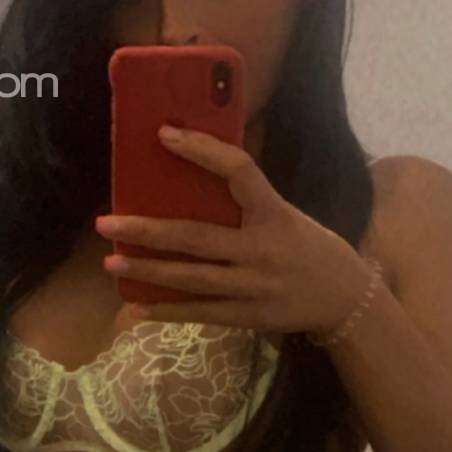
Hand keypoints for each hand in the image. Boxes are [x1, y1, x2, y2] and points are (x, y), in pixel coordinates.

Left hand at [94, 125, 373, 332]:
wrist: (345, 299)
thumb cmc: (308, 247)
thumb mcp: (286, 214)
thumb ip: (247, 202)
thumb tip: (190, 180)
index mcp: (274, 213)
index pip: (238, 170)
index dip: (201, 150)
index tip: (163, 135)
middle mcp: (262, 249)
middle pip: (195, 236)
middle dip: (146, 230)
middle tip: (107, 223)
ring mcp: (253, 287)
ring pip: (191, 278)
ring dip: (147, 270)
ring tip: (112, 261)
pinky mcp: (248, 316)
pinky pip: (199, 312)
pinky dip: (165, 309)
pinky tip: (135, 304)